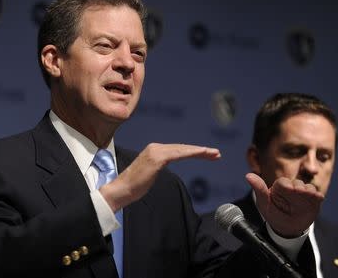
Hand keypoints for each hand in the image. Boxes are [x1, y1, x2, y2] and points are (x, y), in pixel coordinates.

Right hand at [100, 143, 220, 211]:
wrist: (121, 190)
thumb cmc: (134, 187)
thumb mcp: (150, 174)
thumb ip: (158, 167)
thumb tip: (163, 167)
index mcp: (154, 150)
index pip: (178, 150)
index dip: (194, 152)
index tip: (208, 155)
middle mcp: (155, 148)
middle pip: (183, 148)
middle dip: (201, 151)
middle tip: (216, 154)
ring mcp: (156, 152)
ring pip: (183, 150)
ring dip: (200, 151)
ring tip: (214, 154)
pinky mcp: (157, 158)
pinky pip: (179, 154)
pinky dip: (192, 153)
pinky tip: (202, 154)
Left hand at [246, 173, 323, 237]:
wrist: (287, 229)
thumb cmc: (273, 214)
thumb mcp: (264, 203)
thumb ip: (259, 189)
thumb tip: (248, 175)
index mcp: (279, 187)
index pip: (283, 182)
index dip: (287, 185)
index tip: (291, 189)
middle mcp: (292, 187)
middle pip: (298, 183)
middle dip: (300, 188)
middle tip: (301, 192)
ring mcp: (303, 193)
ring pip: (308, 187)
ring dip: (309, 191)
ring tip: (310, 196)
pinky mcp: (313, 200)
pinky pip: (317, 195)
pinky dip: (318, 196)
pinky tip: (317, 198)